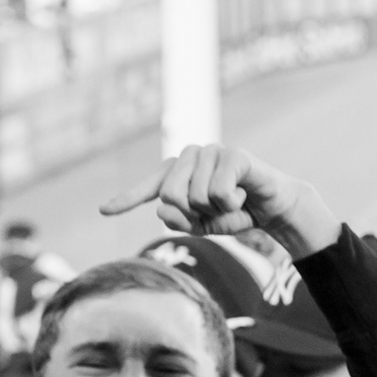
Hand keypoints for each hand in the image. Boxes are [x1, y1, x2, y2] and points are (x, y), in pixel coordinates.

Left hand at [101, 144, 339, 258]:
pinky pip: (217, 190)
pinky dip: (230, 204)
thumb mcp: (200, 225)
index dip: (126, 200)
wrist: (272, 208)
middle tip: (216, 211)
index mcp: (178, 173)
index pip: (149, 188)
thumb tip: (160, 209)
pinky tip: (242, 196)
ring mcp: (211, 152)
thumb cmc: (233, 213)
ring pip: (195, 196)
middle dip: (194, 215)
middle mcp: (189, 157)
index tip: (104, 211)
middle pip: (170, 197)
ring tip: (231, 203)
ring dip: (216, 211)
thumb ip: (177, 219)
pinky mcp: (233, 154)